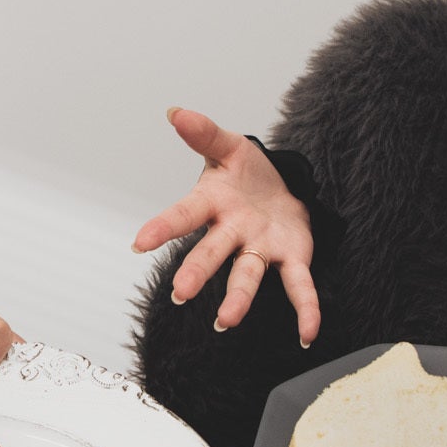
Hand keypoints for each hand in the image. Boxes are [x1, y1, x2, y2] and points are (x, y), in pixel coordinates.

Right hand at [132, 107, 319, 344]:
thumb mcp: (230, 147)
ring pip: (248, 275)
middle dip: (197, 272)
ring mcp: (260, 249)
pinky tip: (308, 334)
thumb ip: (205, 134)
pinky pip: (299, 286)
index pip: (183, 215)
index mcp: (213, 205)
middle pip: (212, 253)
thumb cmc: (248, 174)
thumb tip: (176, 112)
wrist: (283, 190)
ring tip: (225, 322)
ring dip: (237, 299)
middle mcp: (233, 233)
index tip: (138, 243)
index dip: (161, 228)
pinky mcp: (291, 259)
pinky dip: (306, 310)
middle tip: (180, 294)